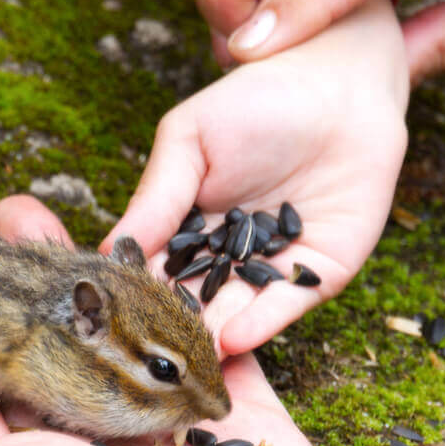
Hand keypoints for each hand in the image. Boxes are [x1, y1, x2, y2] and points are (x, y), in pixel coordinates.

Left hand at [0, 195, 352, 445]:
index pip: (1, 363)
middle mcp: (97, 445)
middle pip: (74, 342)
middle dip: (52, 277)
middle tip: (20, 211)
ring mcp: (174, 435)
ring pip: (150, 339)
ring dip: (128, 280)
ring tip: (98, 220)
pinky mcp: (247, 426)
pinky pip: (227, 351)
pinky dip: (209, 308)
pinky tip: (185, 258)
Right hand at [102, 0, 407, 356]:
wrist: (338, 79)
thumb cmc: (255, 101)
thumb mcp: (188, 142)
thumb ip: (156, 198)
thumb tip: (109, 249)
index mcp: (188, 235)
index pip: (154, 278)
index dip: (133, 302)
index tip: (106, 329)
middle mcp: (228, 261)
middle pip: (193, 309)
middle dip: (170, 338)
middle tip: (144, 366)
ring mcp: (273, 271)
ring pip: (236, 315)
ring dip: (212, 341)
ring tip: (184, 362)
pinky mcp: (320, 272)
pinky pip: (287, 304)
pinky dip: (262, 322)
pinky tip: (233, 338)